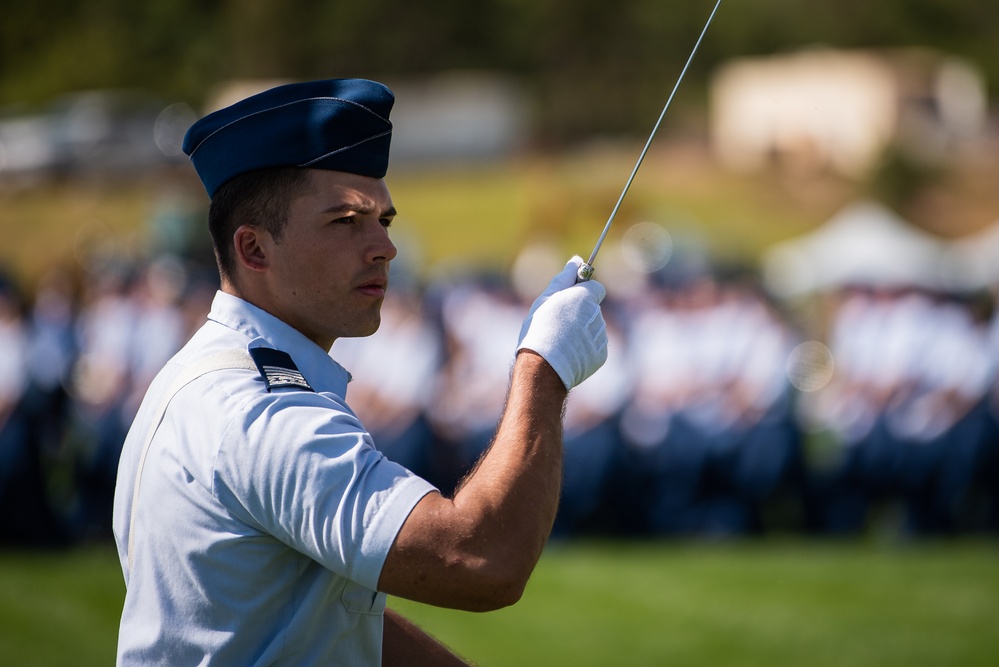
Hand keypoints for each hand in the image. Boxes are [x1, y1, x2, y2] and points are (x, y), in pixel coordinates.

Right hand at [517, 256, 607, 389]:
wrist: (544, 366)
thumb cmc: (541, 328)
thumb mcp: (547, 298)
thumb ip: (565, 278)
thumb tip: (576, 260)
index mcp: (586, 297)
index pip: (595, 287)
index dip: (582, 292)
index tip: (568, 299)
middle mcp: (598, 315)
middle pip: (592, 309)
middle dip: (579, 313)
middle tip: (557, 323)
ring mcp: (600, 337)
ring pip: (593, 329)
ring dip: (580, 332)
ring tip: (560, 341)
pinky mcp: (600, 356)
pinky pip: (593, 347)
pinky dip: (583, 348)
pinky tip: (568, 352)